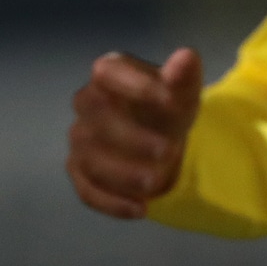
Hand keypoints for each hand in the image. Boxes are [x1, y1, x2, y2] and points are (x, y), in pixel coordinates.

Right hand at [66, 48, 203, 218]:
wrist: (164, 141)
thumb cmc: (169, 109)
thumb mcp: (184, 93)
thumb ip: (184, 76)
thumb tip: (186, 57)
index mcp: (109, 74)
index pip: (107, 72)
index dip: (135, 85)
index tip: (170, 101)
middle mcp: (87, 104)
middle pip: (94, 118)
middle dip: (131, 137)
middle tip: (168, 151)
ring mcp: (80, 139)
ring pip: (89, 158)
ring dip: (123, 174)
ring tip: (156, 183)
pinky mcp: (80, 172)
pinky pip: (86, 190)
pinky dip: (112, 202)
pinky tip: (140, 209)